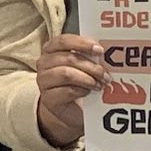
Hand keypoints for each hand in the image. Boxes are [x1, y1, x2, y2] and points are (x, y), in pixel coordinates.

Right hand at [34, 33, 107, 149]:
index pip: (63, 41)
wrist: (71, 109)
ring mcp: (43, 81)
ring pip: (67, 74)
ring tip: (99, 85)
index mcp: (51, 49)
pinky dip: (82, 90)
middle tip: (105, 74)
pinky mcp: (48, 98)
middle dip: (91, 66)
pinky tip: (89, 92)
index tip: (100, 50)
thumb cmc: (78, 82)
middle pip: (68, 58)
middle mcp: (44, 63)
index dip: (82, 43)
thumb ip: (89, 56)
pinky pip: (67, 91)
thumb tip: (107, 51)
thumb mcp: (83, 65)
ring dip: (87, 79)